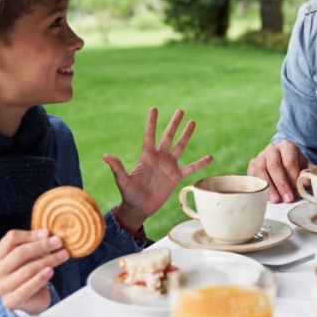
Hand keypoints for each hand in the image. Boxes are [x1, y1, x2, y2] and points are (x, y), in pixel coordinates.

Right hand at [0, 229, 69, 313]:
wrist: (32, 298)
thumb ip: (35, 243)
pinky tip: (50, 271)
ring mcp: (1, 288)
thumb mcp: (31, 255)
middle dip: (42, 246)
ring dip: (47, 260)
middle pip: (19, 253)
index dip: (30, 234)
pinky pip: (26, 288)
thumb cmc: (30, 272)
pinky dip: (40, 278)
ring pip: (26, 270)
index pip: (11, 238)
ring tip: (62, 255)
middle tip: (59, 242)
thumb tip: (46, 234)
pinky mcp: (10, 301)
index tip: (47, 233)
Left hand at [103, 107, 212, 230]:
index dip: (152, 122)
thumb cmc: (129, 194)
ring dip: (186, 135)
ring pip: (180, 147)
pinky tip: (210, 157)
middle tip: (180, 110)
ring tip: (192, 122)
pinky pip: (191, 168)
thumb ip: (117, 168)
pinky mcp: (176, 177)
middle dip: (174, 123)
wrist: (139, 208)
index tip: (154, 108)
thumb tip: (106, 155)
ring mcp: (168, 166)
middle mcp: (159, 158)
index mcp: (146, 156)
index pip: (150, 135)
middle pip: (168, 136)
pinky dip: (200, 163)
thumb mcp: (122, 181)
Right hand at [248, 141, 309, 203]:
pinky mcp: (252, 165)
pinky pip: (252, 175)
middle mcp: (272, 149)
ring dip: (268, 187)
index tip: (297, 192)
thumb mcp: (306, 167)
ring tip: (275, 200)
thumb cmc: (297, 165)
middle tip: (288, 199)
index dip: (293, 178)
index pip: (289, 162)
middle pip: (274, 166)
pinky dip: (256, 186)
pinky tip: (263, 196)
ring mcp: (260, 157)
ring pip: (260, 171)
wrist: (284, 159)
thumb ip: (308, 173)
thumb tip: (306, 181)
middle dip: (281, 184)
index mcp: (287, 146)